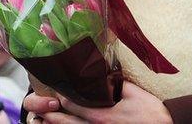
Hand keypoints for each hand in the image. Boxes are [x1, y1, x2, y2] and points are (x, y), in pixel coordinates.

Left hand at [24, 83, 170, 123]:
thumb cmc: (151, 111)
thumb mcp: (131, 91)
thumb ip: (113, 83)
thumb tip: (100, 73)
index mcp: (102, 116)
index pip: (74, 106)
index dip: (62, 99)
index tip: (55, 93)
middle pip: (69, 123)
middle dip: (53, 116)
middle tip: (41, 111)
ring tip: (46, 121)